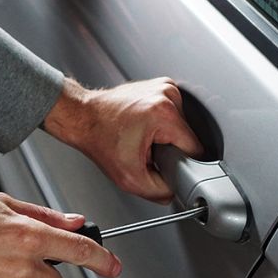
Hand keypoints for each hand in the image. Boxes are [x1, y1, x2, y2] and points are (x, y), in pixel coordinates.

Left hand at [43, 77, 203, 202]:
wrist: (83, 117)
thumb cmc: (99, 139)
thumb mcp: (130, 179)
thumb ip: (159, 192)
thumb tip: (175, 192)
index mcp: (164, 114)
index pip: (195, 148)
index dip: (181, 163)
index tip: (164, 163)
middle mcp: (167, 94)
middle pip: (187, 137)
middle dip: (170, 149)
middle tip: (147, 150)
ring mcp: (165, 87)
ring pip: (181, 126)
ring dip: (166, 136)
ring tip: (143, 137)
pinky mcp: (161, 86)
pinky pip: (173, 114)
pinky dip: (162, 124)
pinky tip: (144, 127)